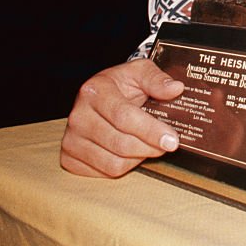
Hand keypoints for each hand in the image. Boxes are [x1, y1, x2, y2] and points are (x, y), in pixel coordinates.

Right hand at [60, 60, 184, 177]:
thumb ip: (157, 79)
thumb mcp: (140, 72)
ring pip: (114, 164)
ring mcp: (71, 139)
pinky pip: (104, 173)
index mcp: (94, 91)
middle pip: (121, 144)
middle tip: (168, 144)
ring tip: (148, 145)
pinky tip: (130, 153)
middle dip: (150, 148)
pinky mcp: (69, 158)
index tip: (172, 140)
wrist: (100, 97)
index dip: (151, 131)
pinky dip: (124, 167)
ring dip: (138, 158)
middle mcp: (78, 116)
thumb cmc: (121, 85)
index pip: (124, 117)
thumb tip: (175, 88)